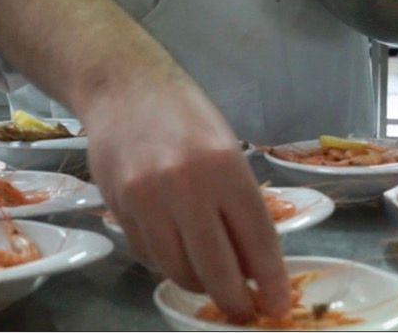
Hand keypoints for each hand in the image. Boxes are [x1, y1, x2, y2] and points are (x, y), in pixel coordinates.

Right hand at [80, 76, 288, 321]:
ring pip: (177, 269)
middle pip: (215, 268)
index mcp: (224, 167)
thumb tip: (254, 263)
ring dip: (198, 284)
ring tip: (210, 280)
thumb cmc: (184, 114)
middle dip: (234, 300)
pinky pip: (148, 254)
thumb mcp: (226, 148)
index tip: (278, 305)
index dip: (271, 279)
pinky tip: (177, 251)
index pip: (256, 239)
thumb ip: (239, 203)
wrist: (123, 87)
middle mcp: (186, 186)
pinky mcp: (118, 207)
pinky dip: (167, 262)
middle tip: (242, 311)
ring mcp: (147, 199)